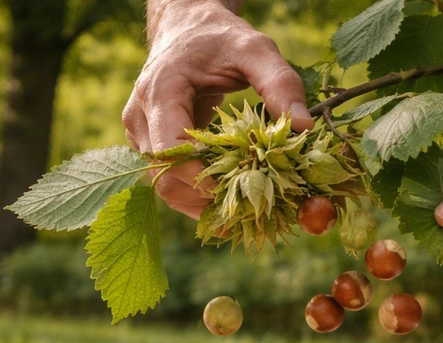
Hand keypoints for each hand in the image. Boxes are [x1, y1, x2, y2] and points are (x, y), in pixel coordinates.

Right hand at [123, 0, 313, 218]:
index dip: (202, 175)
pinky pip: (168, 180)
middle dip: (204, 197)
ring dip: (199, 203)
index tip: (242, 187)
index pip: (170, 148)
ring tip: (240, 214)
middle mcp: (140, 116)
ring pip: (163, 185)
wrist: (187, 29)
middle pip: (164, 175)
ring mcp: (139, 134)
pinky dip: (195, 196)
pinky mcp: (148, 146)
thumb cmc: (219, 38)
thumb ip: (280, 83)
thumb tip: (303, 127)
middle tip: (248, 211)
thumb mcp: (255, 49)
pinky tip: (226, 203)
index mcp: (160, 90)